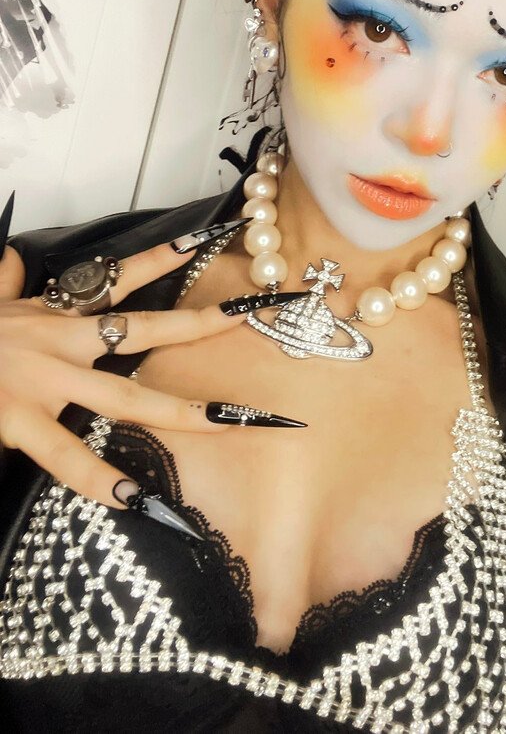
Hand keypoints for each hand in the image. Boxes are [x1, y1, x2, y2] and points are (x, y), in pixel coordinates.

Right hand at [0, 236, 249, 508]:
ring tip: (226, 421)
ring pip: (125, 397)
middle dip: (199, 327)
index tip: (205, 241)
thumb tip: (5, 257)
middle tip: (248, 319)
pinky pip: (66, 456)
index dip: (163, 258)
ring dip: (179, 411)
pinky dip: (99, 480)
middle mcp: (60, 342)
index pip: (119, 277)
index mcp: (54, 315)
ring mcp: (44, 383)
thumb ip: (0, 283)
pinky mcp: (17, 421)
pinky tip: (135, 497)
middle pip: (144, 329)